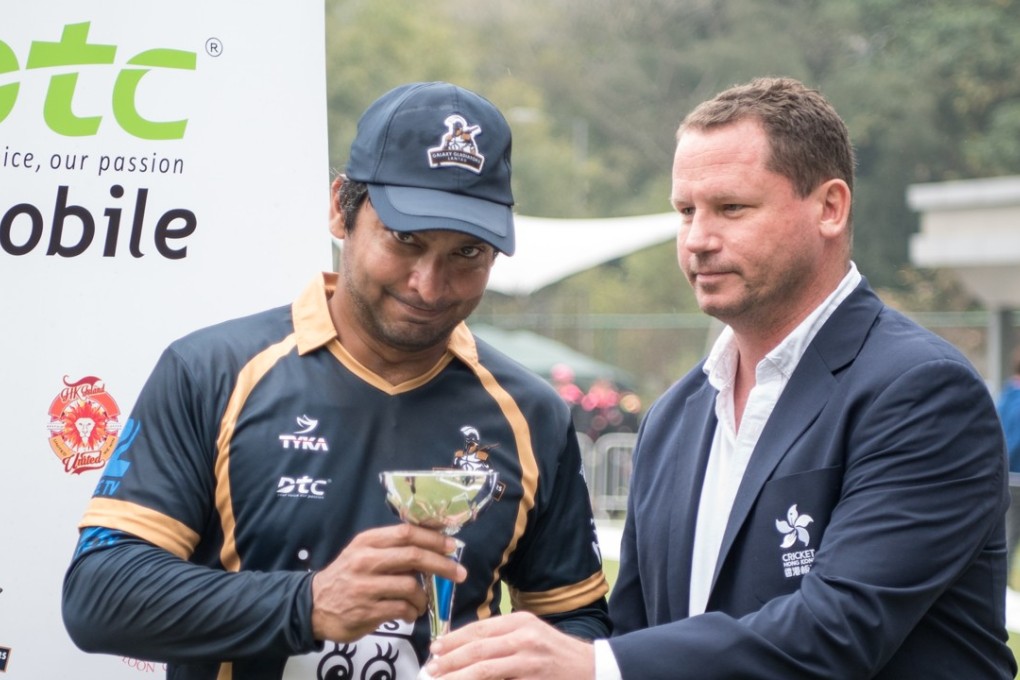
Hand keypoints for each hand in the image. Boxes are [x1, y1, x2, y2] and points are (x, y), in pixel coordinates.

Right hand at [310, 524, 465, 641]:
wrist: (313, 605)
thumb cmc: (347, 576)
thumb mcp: (363, 553)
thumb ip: (392, 548)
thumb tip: (432, 545)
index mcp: (368, 542)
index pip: (406, 533)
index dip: (433, 538)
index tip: (452, 545)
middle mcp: (366, 560)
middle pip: (413, 556)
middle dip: (442, 565)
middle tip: (459, 573)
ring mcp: (365, 586)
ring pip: (410, 585)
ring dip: (424, 596)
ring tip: (423, 602)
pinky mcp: (367, 610)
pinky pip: (402, 609)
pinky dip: (413, 612)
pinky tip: (411, 613)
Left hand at [424, 611, 594, 678]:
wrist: (593, 669)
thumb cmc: (558, 654)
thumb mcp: (532, 635)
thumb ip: (503, 638)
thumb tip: (466, 647)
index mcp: (521, 622)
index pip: (479, 628)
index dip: (454, 639)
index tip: (436, 648)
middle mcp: (525, 637)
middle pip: (477, 648)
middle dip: (450, 660)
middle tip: (432, 669)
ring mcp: (530, 661)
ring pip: (484, 669)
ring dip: (458, 677)